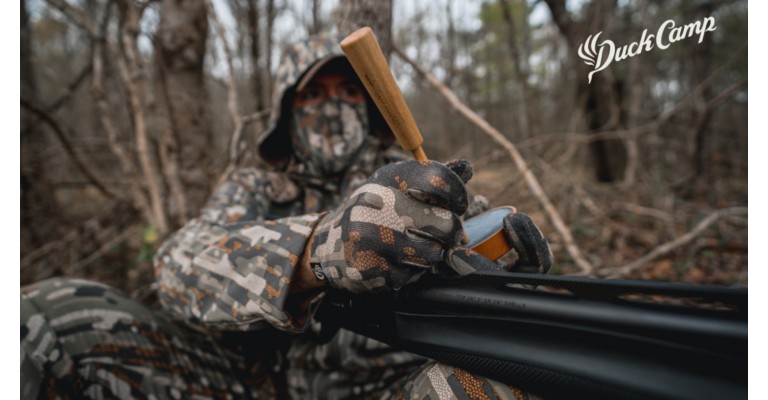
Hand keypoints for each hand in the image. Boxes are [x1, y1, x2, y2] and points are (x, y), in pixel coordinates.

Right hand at [309, 160, 468, 292]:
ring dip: (431, 255)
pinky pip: (412, 276)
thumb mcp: (396, 187)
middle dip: (450, 233)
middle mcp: (378, 204)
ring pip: (434, 255)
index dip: (458, 196)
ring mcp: (373, 239)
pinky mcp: (371, 269)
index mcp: (388, 179)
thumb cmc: (372, 212)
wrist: (326, 246)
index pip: (440, 180)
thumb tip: (466, 168)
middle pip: (446, 225)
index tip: (458, 206)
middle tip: (439, 234)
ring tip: (411, 247)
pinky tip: (393, 262)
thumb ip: (432, 180)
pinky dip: (410, 272)